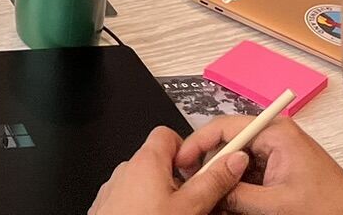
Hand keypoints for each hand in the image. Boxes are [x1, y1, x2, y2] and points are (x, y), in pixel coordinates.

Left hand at [91, 126, 247, 214]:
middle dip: (182, 182)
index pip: (169, 135)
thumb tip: (233, 161)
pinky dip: (148, 206)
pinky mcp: (109, 205)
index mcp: (146, 161)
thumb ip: (213, 182)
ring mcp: (115, 188)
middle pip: (161, 164)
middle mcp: (126, 169)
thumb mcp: (190, 207)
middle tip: (197, 203)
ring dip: (166, 197)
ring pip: (148, 184)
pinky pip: (133, 198)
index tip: (203, 171)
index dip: (189, 151)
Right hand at [175, 115, 342, 214]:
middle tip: (194, 183)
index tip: (181, 162)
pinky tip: (229, 200)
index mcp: (276, 133)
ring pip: (236, 158)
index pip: (224, 127)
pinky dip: (238, 185)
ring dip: (223, 177)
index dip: (198, 144)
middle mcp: (276, 135)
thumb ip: (237, 195)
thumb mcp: (277, 205)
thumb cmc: (331, 208)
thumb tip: (206, 191)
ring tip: (211, 195)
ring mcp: (279, 149)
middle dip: (210, 164)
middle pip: (228, 142)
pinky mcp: (281, 165)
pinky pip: (249, 170)